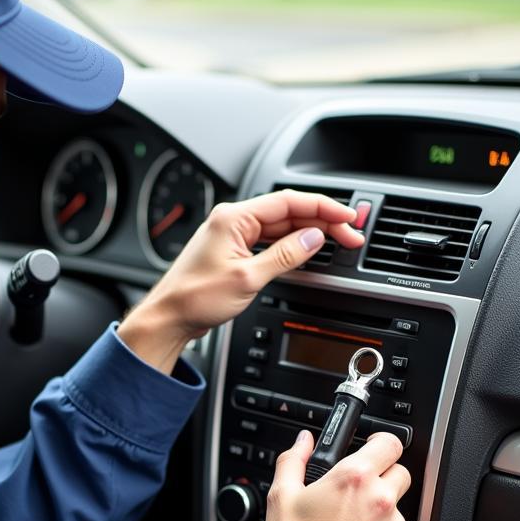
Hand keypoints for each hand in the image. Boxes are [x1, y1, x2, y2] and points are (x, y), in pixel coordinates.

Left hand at [117, 189, 364, 373]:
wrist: (168, 319)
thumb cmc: (194, 298)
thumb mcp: (247, 278)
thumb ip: (284, 256)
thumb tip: (313, 238)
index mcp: (234, 217)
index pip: (288, 201)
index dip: (323, 208)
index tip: (348, 217)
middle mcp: (233, 221)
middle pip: (288, 213)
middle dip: (322, 222)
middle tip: (351, 235)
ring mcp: (233, 236)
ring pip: (281, 227)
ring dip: (309, 234)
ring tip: (337, 242)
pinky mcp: (233, 253)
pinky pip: (270, 242)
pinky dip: (291, 245)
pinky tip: (307, 251)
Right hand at [263, 431, 410, 520]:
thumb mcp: (281, 497)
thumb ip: (294, 460)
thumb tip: (303, 442)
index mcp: (354, 477)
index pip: (390, 442)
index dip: (381, 442)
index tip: (373, 448)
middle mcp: (381, 499)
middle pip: (400, 472)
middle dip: (382, 476)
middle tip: (356, 490)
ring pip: (398, 506)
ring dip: (380, 509)